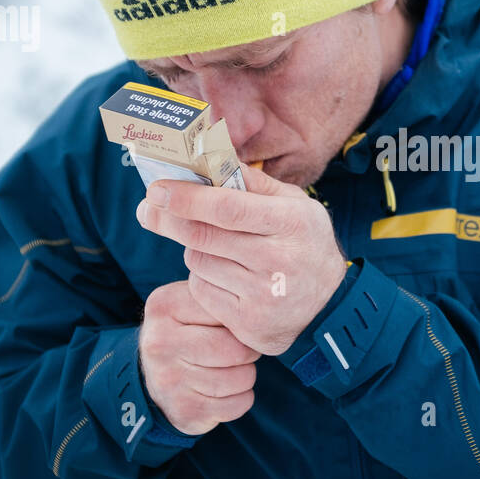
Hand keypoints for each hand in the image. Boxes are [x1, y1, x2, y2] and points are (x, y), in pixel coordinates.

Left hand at [135, 163, 347, 356]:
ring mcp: (263, 295)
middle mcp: (279, 260)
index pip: (228, 208)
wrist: (331, 305)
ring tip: (215, 247)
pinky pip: (202, 290)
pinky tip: (224, 275)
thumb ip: (253, 182)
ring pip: (198, 262)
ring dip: (194, 249)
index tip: (157, 189)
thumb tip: (209, 155)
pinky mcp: (248, 323)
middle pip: (204, 236)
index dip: (188, 197)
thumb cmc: (305, 243)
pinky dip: (202, 278)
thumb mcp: (293, 205)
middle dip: (168, 219)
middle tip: (148, 209)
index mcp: (292, 223)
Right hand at [137, 280, 259, 434]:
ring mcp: (170, 380)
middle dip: (248, 351)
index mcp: (165, 306)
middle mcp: (161, 343)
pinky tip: (224, 392)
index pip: (229, 312)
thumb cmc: (186, 332)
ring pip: (242, 378)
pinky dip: (240, 399)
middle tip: (239, 351)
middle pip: (237, 349)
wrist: (151, 377)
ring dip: (245, 376)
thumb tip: (263, 303)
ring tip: (229, 370)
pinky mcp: (184, 411)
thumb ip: (221, 296)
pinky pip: (239, 404)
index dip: (241, 321)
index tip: (234, 326)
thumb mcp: (192, 303)